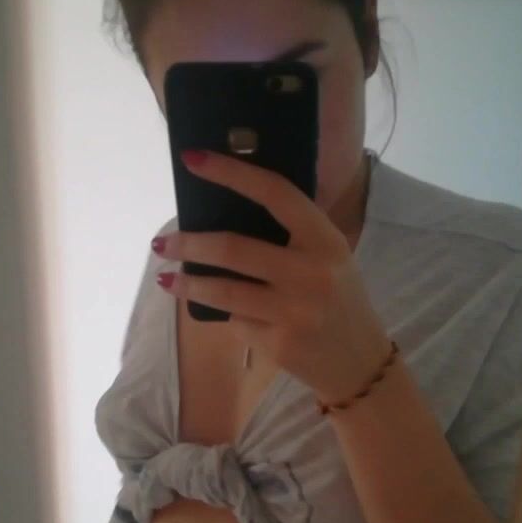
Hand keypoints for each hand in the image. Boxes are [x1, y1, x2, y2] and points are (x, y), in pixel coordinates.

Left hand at [155, 149, 391, 405]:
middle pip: (233, 249)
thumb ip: (292, 234)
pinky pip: (236, 321)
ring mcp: (294, 311)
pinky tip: (224, 313)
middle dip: (189, 244)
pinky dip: (225, 314)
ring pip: (223, 291)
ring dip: (187, 284)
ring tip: (166, 279)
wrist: (359, 362)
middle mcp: (311, 272)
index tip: (193, 160)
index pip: (274, 193)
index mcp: (325, 239)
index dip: (231, 173)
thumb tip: (224, 212)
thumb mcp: (329, 256)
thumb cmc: (339, 299)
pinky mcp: (279, 343)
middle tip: (162, 242)